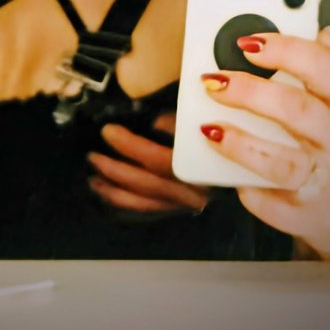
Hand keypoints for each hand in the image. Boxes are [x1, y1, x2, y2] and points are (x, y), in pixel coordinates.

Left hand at [87, 113, 208, 213]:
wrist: (237, 162)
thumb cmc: (220, 133)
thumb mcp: (201, 119)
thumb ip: (181, 122)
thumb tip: (156, 124)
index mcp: (200, 167)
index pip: (158, 160)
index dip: (130, 146)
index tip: (109, 131)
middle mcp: (193, 191)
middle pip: (147, 184)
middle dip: (115, 170)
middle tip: (93, 155)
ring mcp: (185, 203)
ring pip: (144, 202)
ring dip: (114, 191)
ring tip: (93, 178)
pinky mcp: (179, 208)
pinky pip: (147, 209)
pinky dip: (124, 202)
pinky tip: (108, 191)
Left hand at [198, 26, 329, 263]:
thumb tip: (320, 30)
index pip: (326, 68)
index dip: (285, 49)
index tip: (247, 42)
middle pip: (297, 110)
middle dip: (250, 91)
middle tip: (214, 80)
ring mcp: (328, 184)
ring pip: (281, 161)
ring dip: (240, 142)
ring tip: (210, 128)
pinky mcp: (307, 218)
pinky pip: (268, 201)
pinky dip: (245, 187)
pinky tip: (229, 173)